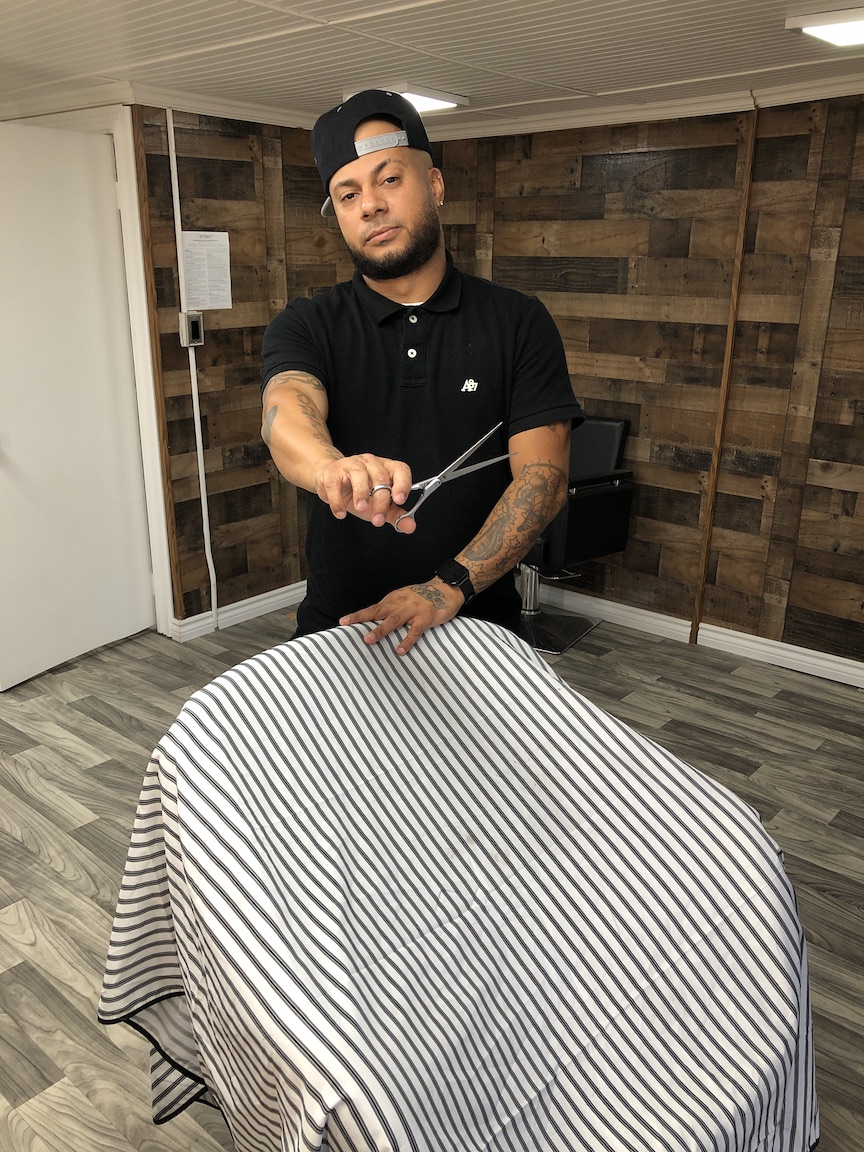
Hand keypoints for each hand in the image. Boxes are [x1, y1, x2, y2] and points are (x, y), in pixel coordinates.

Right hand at [313, 453, 414, 529]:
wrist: (329, 481)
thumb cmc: (358, 492)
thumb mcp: (378, 504)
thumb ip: (395, 514)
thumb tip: (409, 526)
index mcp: (386, 468)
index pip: (400, 470)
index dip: (403, 484)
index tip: (399, 500)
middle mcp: (370, 463)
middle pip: (380, 477)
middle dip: (380, 501)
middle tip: (378, 519)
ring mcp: (350, 464)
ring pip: (359, 473)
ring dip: (361, 493)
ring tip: (361, 509)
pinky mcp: (332, 472)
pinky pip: (335, 485)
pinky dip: (338, 501)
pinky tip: (341, 513)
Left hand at [340, 579, 464, 654]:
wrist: (447, 588)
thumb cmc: (424, 596)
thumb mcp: (404, 598)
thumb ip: (392, 608)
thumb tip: (375, 622)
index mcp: (394, 599)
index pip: (373, 608)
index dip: (358, 615)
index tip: (343, 622)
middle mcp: (400, 602)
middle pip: (378, 612)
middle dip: (362, 619)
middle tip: (348, 628)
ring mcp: (413, 610)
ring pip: (394, 620)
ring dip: (380, 630)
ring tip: (368, 639)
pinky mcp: (426, 617)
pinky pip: (415, 631)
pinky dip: (407, 640)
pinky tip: (399, 650)